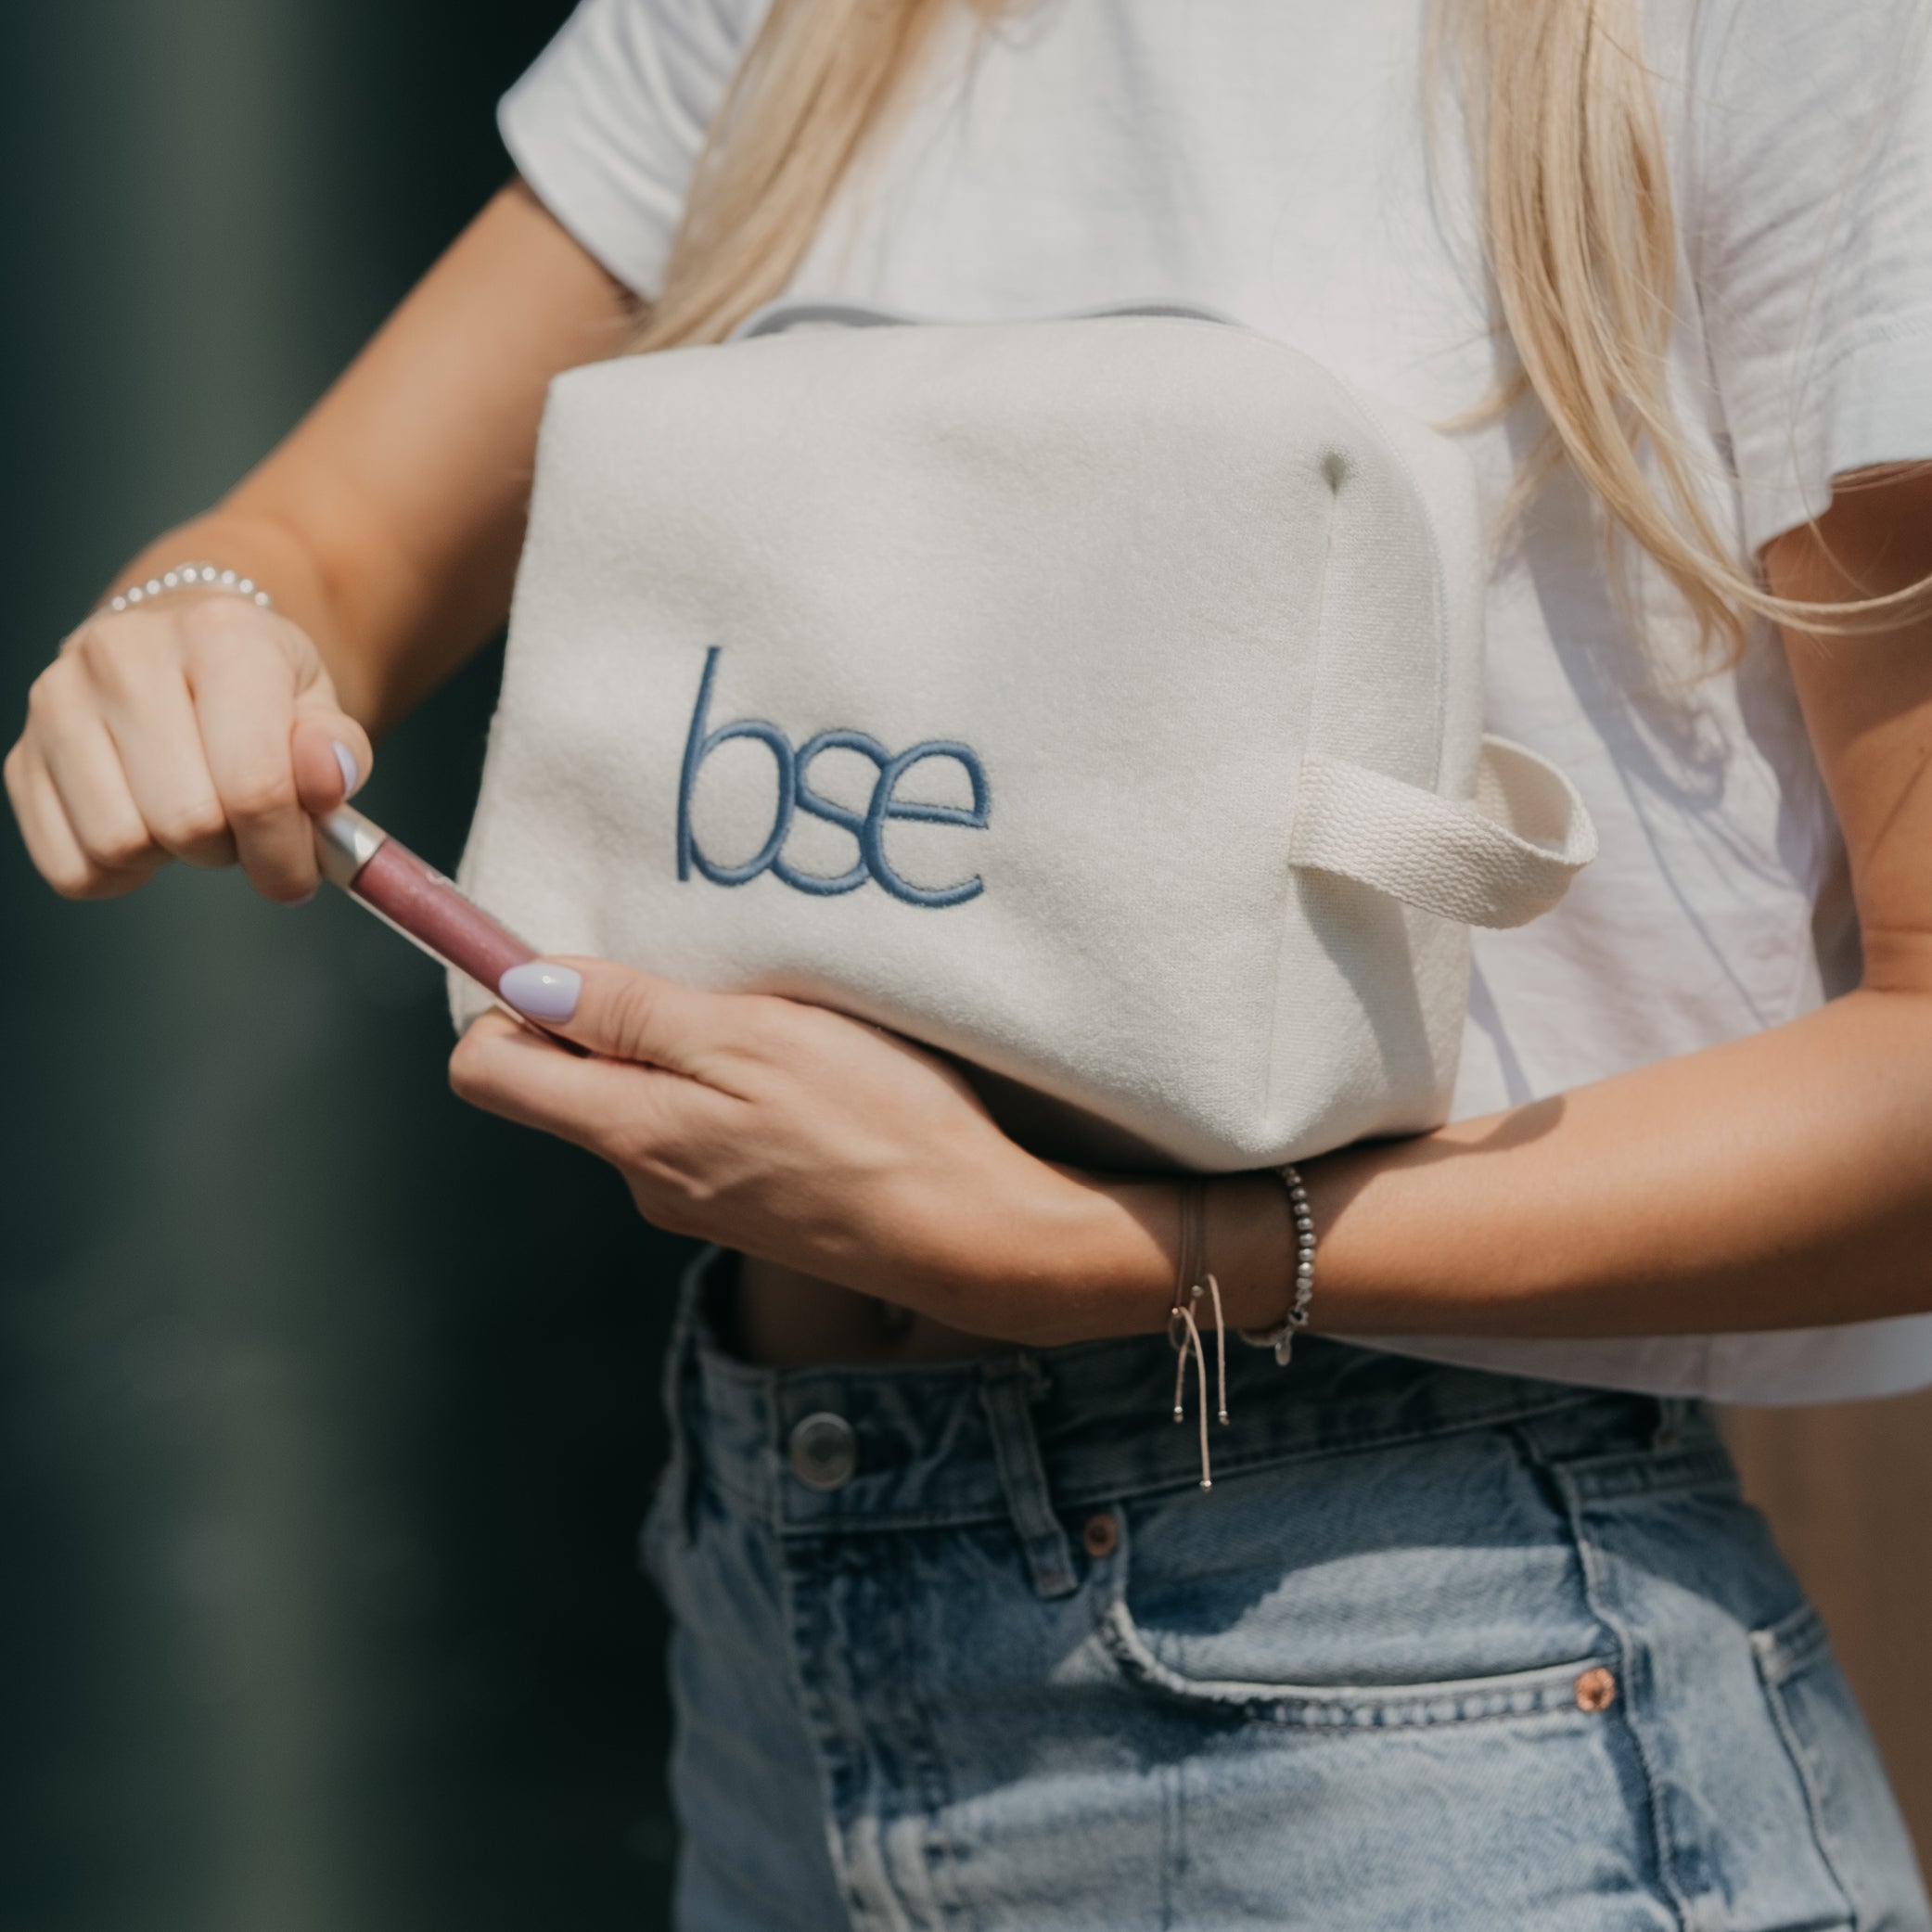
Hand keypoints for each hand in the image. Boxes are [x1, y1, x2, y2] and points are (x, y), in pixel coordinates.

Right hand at [5, 593, 373, 902]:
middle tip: (246, 830)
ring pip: (119, 844)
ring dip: (171, 857)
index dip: (286, 850)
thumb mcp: (319, 705)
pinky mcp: (21, 756)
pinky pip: (69, 866)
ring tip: (196, 816)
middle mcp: (123, 656)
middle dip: (232, 849)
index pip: (255, 784)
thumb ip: (338, 750)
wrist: (184, 647)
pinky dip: (117, 873)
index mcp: (217, 635)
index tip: (300, 871)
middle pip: (186, 821)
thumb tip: (325, 781)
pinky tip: (147, 827)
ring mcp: (58, 702)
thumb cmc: (258, 686)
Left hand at [446, 956, 1167, 1344]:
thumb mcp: (753, 1040)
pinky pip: (701, 1126)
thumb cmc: (880, 1128)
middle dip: (614, 1018)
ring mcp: (696, 1199)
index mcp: (631, 1133)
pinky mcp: (748, 1204)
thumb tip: (524, 984)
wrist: (977, 1232)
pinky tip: (806, 1080)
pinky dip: (732, 1088)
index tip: (568, 956)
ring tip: (778, 1031)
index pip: (487, 1071)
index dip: (508, 1000)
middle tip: (709, 984)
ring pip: (644, 1098)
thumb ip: (631, 1015)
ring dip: (687, 1051)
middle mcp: (644, 1178)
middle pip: (566, 1080)